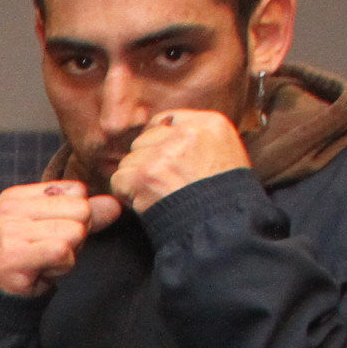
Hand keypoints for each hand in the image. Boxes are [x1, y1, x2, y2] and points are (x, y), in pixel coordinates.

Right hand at [0, 181, 122, 297]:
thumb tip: (115, 205)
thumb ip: (86, 214)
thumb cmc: (29, 260)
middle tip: (49, 252)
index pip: (76, 190)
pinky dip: (61, 267)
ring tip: (45, 262)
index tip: (51, 235)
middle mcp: (10, 208)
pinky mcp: (13, 254)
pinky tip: (42, 272)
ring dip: (68, 254)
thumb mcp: (57, 229)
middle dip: (75, 236)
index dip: (76, 216)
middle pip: (80, 209)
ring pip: (74, 232)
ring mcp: (9, 230)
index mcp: (18, 195)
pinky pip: (62, 252)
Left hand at [108, 109, 252, 211]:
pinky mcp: (145, 175)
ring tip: (158, 196)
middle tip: (162, 185)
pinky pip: (119, 179)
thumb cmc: (226, 199)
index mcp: (211, 123)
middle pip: (144, 140)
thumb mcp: (228, 155)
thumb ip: (200, 139)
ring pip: (129, 160)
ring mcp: (164, 153)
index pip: (166, 120)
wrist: (223, 227)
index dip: (159, 143)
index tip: (163, 162)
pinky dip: (126, 195)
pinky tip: (146, 204)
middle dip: (147, 162)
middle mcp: (186, 133)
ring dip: (136, 180)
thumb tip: (166, 132)